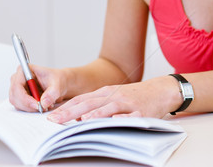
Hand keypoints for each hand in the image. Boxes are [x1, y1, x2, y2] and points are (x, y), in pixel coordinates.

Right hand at [9, 64, 67, 112]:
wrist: (59, 83)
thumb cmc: (57, 79)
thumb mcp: (58, 84)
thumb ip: (52, 93)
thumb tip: (43, 103)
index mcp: (25, 70)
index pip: (17, 86)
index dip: (25, 98)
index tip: (36, 104)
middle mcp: (18, 78)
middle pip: (15, 96)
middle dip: (28, 105)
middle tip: (42, 107)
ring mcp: (18, 88)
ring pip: (17, 103)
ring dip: (30, 108)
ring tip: (44, 105)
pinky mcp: (20, 96)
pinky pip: (21, 106)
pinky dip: (31, 109)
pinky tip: (41, 105)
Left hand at [46, 76, 180, 122]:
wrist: (161, 90)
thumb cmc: (136, 95)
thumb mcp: (115, 94)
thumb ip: (98, 103)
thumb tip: (78, 115)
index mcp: (107, 92)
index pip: (82, 99)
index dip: (66, 107)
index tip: (51, 116)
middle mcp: (115, 96)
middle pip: (90, 103)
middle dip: (71, 112)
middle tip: (56, 120)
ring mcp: (128, 104)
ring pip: (109, 108)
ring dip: (95, 114)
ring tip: (82, 120)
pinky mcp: (141, 112)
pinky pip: (130, 116)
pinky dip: (121, 118)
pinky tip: (114, 122)